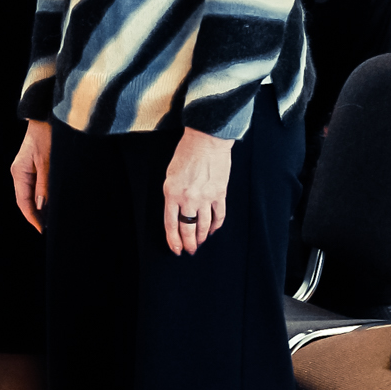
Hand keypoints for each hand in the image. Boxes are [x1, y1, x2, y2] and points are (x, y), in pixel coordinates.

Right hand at [11, 119, 52, 232]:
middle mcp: (19, 172)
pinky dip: (41, 196)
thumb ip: (44, 185)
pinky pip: (33, 186)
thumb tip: (41, 206)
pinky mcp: (31, 166)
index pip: (23, 202)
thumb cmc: (47, 135)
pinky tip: (49, 202)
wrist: (46, 115)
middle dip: (36, 215)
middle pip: (25, 200)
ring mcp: (24, 169)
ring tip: (51, 218)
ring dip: (39, 206)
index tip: (42, 229)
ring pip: (29, 194)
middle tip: (49, 227)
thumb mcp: (48, 161)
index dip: (33, 217)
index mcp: (19, 172)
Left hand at [163, 127, 233, 255]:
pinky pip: (218, 216)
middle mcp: (188, 198)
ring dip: (201, 237)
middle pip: (187, 229)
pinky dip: (215, 226)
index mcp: (172, 193)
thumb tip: (177, 213)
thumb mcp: (171, 175)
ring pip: (203, 226)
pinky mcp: (220, 194)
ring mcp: (205, 197)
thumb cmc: (187, 153)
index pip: (171, 225)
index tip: (176, 249)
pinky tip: (212, 230)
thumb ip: (173, 195)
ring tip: (200, 243)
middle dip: (188, 243)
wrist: (207, 139)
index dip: (173, 241)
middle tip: (190, 250)